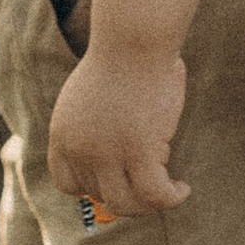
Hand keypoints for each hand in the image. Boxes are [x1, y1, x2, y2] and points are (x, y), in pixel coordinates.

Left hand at [48, 42, 189, 222]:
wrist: (133, 40)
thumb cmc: (120, 59)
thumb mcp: (89, 97)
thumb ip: (91, 127)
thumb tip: (113, 155)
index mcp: (62, 134)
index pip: (68, 183)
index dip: (93, 188)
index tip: (116, 181)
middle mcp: (80, 149)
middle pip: (100, 195)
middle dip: (127, 189)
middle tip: (151, 176)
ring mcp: (107, 154)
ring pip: (126, 203)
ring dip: (147, 204)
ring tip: (167, 190)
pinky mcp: (139, 152)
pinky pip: (155, 194)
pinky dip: (170, 198)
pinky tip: (182, 189)